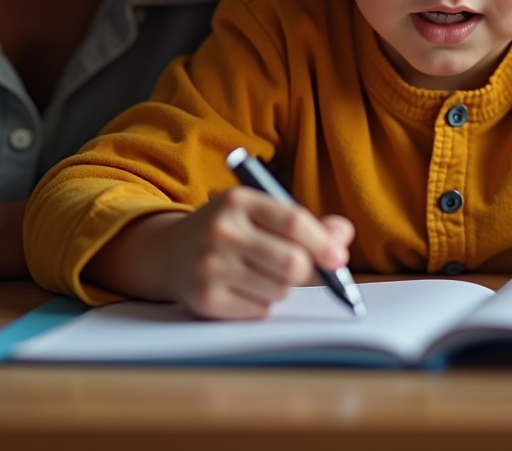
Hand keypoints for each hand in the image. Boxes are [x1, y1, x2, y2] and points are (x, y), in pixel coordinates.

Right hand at [110, 187, 354, 319]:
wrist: (169, 252)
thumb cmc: (230, 231)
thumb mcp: (260, 214)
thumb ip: (305, 223)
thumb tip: (342, 238)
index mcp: (238, 200)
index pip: (294, 222)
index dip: (323, 243)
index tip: (338, 258)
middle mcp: (221, 230)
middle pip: (292, 263)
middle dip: (304, 270)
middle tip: (296, 267)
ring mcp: (210, 266)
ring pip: (280, 290)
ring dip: (279, 287)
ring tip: (257, 273)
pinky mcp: (205, 300)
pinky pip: (259, 310)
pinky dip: (260, 304)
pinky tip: (240, 289)